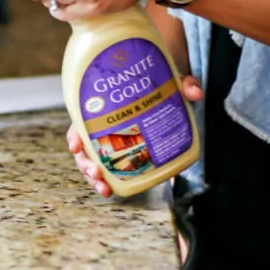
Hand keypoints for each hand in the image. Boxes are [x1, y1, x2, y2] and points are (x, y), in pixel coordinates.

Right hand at [67, 74, 203, 196]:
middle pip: (84, 147)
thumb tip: (195, 93)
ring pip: (93, 161)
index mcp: (102, 107)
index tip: (76, 147)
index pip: (81, 121)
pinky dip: (108, 180)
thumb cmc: (156, 82)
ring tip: (104, 190)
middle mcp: (102, 125)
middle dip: (85, 164)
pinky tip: (111, 190)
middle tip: (96, 173)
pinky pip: (110, 167)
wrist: (161, 85)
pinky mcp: (124, 151)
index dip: (76, 135)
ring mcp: (111, 140)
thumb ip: (183, 82)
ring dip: (94, 177)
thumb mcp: (169, 79)